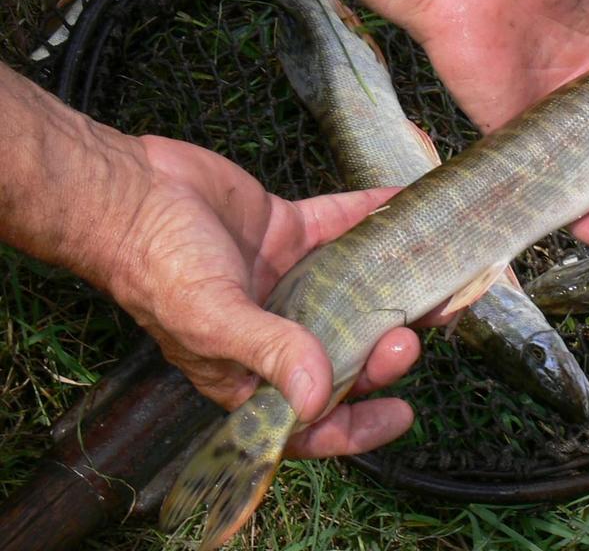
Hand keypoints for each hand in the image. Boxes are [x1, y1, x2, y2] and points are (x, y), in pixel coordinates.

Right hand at [105, 135, 424, 457]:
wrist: (127, 190)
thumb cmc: (154, 264)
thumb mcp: (209, 318)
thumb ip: (266, 353)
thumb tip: (317, 399)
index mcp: (248, 370)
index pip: (309, 416)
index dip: (356, 423)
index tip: (402, 413)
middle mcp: (275, 328)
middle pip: (344, 352)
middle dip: (382, 350)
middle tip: (412, 333)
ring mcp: (287, 278)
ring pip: (354, 291)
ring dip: (393, 287)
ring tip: (436, 281)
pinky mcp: (290, 231)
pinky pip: (342, 226)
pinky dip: (373, 216)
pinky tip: (405, 203)